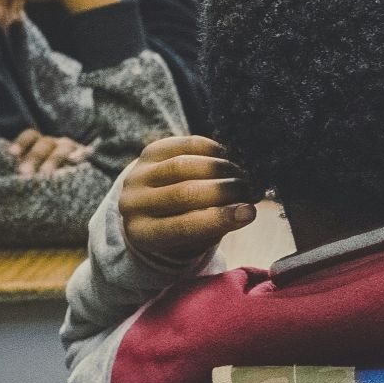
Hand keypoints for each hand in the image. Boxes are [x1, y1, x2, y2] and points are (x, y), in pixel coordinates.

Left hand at [10, 129, 90, 176]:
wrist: (73, 183)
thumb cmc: (42, 177)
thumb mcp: (30, 170)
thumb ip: (18, 168)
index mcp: (40, 143)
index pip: (30, 136)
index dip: (21, 143)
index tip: (12, 154)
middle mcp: (55, 144)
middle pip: (45, 143)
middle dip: (34, 157)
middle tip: (24, 173)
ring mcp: (71, 150)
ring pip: (63, 149)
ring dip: (53, 160)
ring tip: (46, 174)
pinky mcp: (85, 159)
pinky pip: (84, 154)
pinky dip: (80, 155)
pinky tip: (76, 161)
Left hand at [119, 136, 261, 267]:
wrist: (149, 204)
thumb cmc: (180, 225)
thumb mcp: (193, 237)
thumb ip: (216, 225)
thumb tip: (247, 210)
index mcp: (143, 234)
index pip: (183, 227)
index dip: (220, 219)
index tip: (250, 213)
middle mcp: (133, 204)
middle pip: (184, 193)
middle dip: (224, 191)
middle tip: (250, 190)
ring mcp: (137, 175)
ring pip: (183, 166)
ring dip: (220, 170)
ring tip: (241, 175)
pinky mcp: (148, 152)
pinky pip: (182, 145)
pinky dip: (210, 150)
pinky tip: (226, 158)